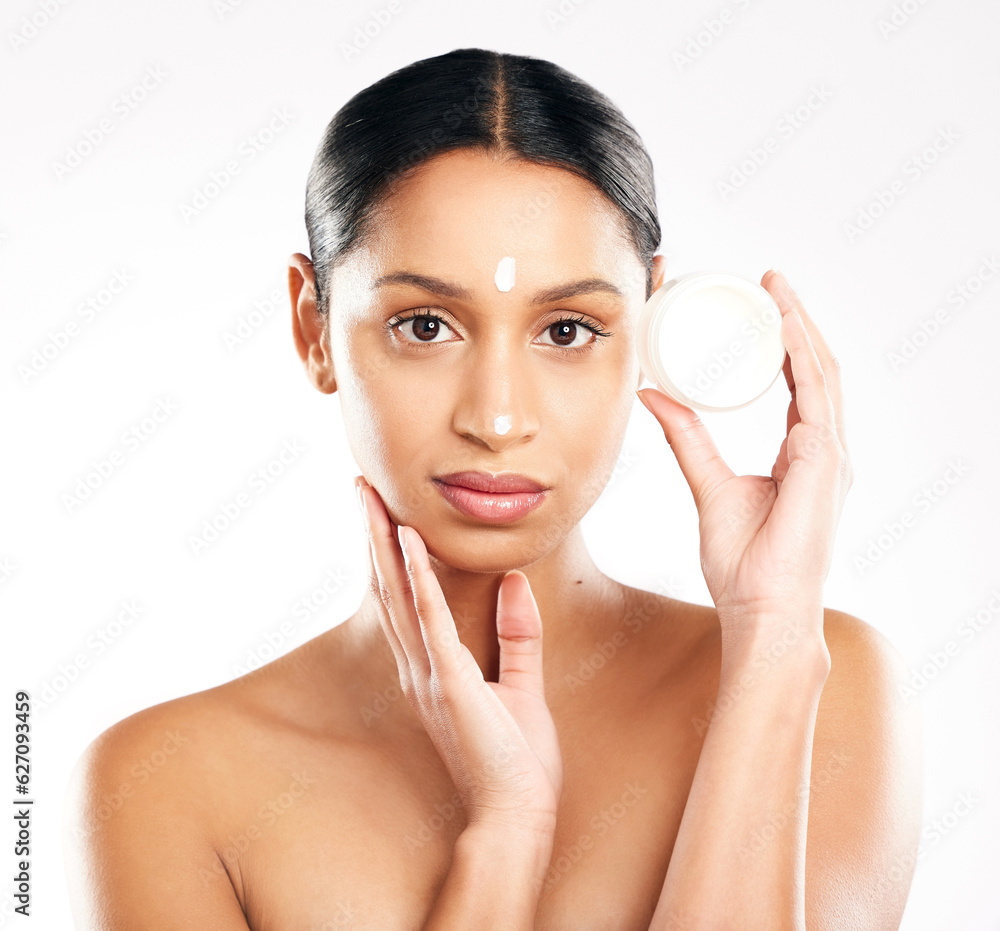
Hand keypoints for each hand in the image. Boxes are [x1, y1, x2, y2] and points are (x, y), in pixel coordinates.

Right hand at [356, 476, 562, 835]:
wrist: (517, 818)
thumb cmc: (518, 764)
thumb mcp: (522, 687)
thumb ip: (518, 634)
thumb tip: (514, 581)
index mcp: (433, 670)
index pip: (405, 600)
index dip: (390, 554)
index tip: (384, 512)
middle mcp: (419, 668)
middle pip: (388, 588)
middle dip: (374, 535)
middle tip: (360, 487)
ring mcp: (429, 675)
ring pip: (398, 596)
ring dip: (383, 543)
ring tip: (370, 498)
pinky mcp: (450, 683)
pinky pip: (431, 621)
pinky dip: (418, 579)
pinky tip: (409, 542)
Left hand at [636, 269, 852, 628]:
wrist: (760, 608)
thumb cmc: (743, 563)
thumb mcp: (708, 485)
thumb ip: (686, 438)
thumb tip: (654, 395)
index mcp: (803, 453)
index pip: (800, 381)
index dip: (785, 340)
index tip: (761, 303)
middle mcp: (824, 449)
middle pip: (816, 367)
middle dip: (795, 319)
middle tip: (769, 279)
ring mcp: (831, 455)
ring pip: (822, 372)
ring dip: (800, 325)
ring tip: (775, 287)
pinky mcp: (825, 463)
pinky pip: (817, 397)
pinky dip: (803, 356)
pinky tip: (786, 325)